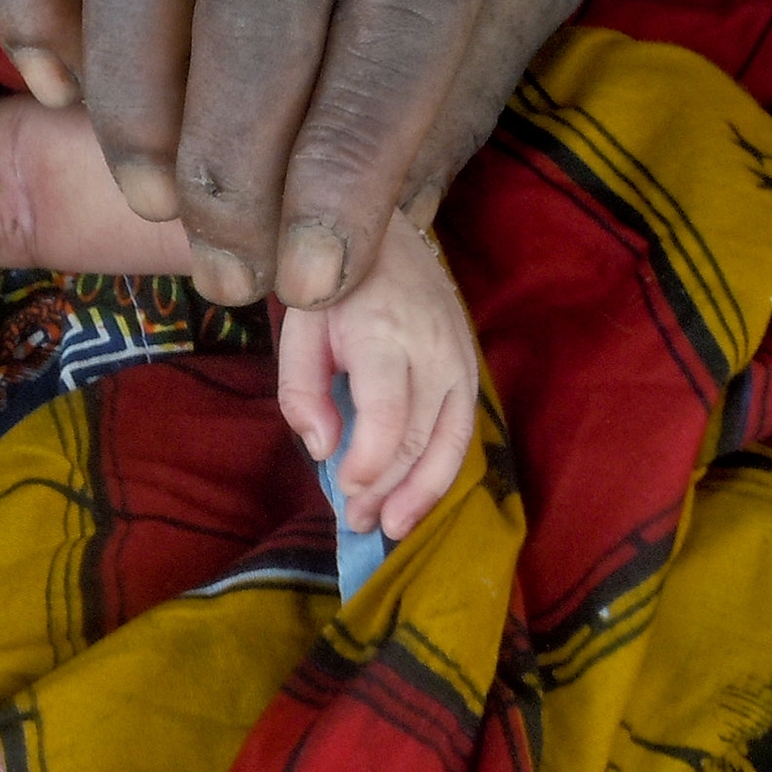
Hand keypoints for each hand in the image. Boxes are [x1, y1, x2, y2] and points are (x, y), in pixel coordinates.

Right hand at [0, 0, 585, 307]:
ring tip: (152, 199)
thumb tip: (394, 218)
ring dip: (133, 100)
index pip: (402, 17)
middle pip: (261, 3)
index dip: (349, 161)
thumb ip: (470, 70)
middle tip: (226, 271)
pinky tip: (53, 83)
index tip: (312, 277)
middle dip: (234, 170)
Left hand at [278, 212, 476, 538]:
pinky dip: (441, 471)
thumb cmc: (335, 293)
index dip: (370, 460)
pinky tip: (415, 499)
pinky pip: (463, 430)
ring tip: (393, 527)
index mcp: (384, 332)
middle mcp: (434, 348)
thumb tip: (324, 449)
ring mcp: (461, 359)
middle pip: (420, 434)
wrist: (389, 243)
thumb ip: (302, 391)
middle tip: (357, 522)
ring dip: (423, 492)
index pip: (389, 411)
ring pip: (453, 440)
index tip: (344, 490)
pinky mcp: (471, 371)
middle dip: (389, 487)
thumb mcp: (300, 330)